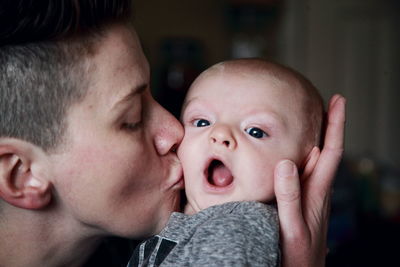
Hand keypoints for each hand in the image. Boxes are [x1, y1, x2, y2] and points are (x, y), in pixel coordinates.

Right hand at [274, 95, 345, 266]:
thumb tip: (286, 162)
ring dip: (318, 136)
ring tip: (311, 119)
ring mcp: (311, 194)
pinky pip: (306, 171)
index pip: (332, 151)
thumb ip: (289, 196)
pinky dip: (304, 154)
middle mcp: (317, 189)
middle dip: (328, 124)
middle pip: (327, 149)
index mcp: (317, 191)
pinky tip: (294, 152)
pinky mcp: (303, 200)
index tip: (338, 101)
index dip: (336, 125)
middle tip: (324, 101)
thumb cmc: (297, 255)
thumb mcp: (291, 227)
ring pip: (317, 159)